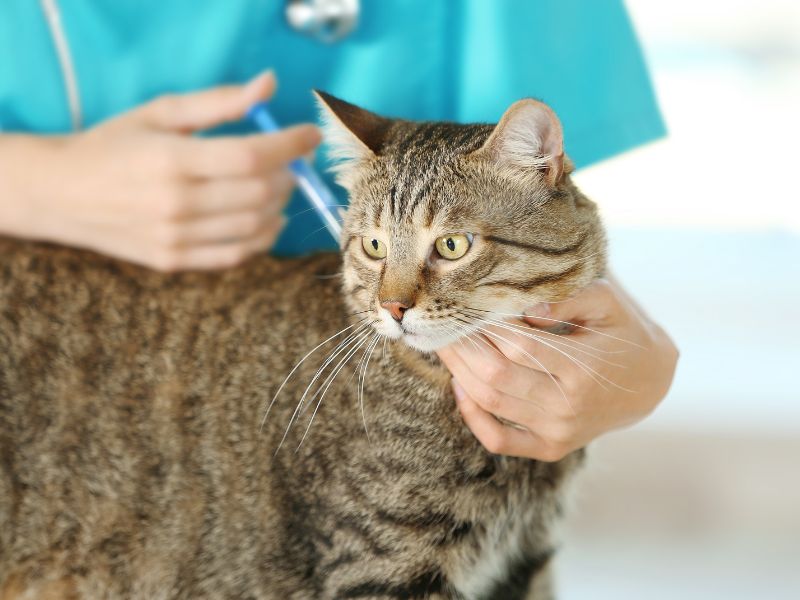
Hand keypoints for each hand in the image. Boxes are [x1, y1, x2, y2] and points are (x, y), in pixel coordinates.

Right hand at [2, 71, 320, 270]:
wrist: (62, 193)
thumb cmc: (113, 145)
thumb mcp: (159, 112)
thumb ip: (218, 102)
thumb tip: (268, 85)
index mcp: (171, 159)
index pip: (251, 155)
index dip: (290, 144)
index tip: (311, 134)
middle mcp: (175, 203)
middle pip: (259, 193)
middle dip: (289, 173)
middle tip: (292, 160)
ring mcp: (176, 238)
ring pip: (255, 226)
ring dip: (281, 204)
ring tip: (279, 185)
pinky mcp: (175, 261)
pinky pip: (236, 255)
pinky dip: (263, 237)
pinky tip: (267, 218)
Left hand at [437, 277, 678, 460]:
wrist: (650, 383)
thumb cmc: (623, 332)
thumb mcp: (608, 303)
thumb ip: (568, 298)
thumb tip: (525, 306)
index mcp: (584, 369)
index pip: (519, 346)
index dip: (487, 325)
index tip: (470, 303)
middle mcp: (568, 407)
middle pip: (496, 375)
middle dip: (463, 346)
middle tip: (444, 321)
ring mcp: (558, 433)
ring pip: (490, 403)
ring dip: (459, 371)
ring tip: (445, 343)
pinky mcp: (549, 447)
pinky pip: (497, 439)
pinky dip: (471, 415)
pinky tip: (459, 385)